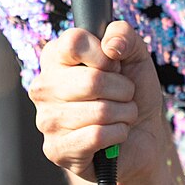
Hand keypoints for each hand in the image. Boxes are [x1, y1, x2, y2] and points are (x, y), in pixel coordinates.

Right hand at [29, 21, 171, 184]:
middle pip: (92, 80)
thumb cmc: (132, 94)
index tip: (114, 66)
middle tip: (123, 95)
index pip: (75, 42)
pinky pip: (97, 136)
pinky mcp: (56, 149)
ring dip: (125, 114)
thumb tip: (110, 46)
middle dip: (123, 90)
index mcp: (55, 57)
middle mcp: (43, 86)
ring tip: (120, 115)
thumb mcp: (135, 56)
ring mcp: (46, 120)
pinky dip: (118, 134)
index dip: (105, 55)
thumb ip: (124, 34)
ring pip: (100, 111)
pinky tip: (114, 136)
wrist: (140, 137)